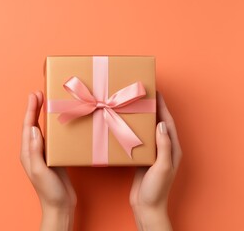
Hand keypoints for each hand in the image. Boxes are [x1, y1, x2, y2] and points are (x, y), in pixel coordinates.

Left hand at [20, 91, 75, 230]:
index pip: (28, 127)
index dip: (30, 110)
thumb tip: (33, 129)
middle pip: (33, 125)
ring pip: (42, 130)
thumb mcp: (40, 170)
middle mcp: (34, 151)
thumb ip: (36, 150)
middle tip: (40, 93)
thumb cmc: (49, 191)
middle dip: (35, 108)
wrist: (59, 206)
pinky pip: (52, 138)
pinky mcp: (53, 157)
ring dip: (43, 116)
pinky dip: (54, 127)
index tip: (34, 95)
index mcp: (28, 152)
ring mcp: (43, 154)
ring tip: (48, 102)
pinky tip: (59, 122)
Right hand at [130, 92, 182, 230]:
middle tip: (142, 95)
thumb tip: (161, 124)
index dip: (163, 106)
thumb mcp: (162, 166)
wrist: (146, 206)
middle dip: (153, 108)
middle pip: (159, 123)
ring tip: (133, 105)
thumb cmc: (156, 188)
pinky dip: (134, 129)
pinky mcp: (142, 158)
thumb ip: (164, 145)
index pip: (168, 122)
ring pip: (148, 129)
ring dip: (142, 117)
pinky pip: (139, 139)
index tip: (156, 92)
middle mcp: (164, 148)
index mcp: (172, 148)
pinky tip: (126, 124)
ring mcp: (153, 153)